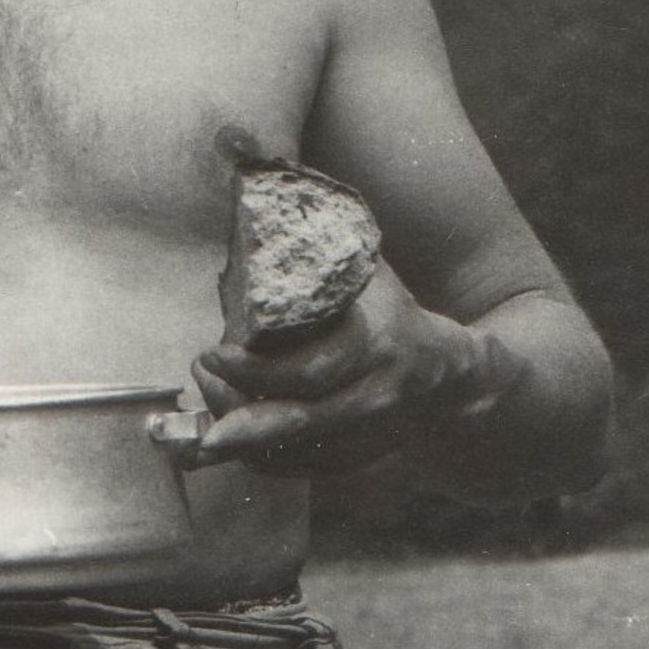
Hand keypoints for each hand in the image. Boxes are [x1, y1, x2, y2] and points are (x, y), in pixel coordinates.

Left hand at [188, 265, 503, 476]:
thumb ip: (314, 243)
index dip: (252, 370)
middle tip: (200, 381)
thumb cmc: (390, 309)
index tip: (213, 353)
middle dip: (235, 413)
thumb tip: (248, 180)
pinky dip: (262, 456)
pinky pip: (302, 468)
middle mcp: (375, 397)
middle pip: (297, 422)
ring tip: (205, 403)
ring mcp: (369, 436)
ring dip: (241, 436)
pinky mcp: (359, 459)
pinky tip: (232, 433)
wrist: (449, 374)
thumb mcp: (363, 270)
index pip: (307, 371)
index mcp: (376, 346)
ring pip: (295, 451)